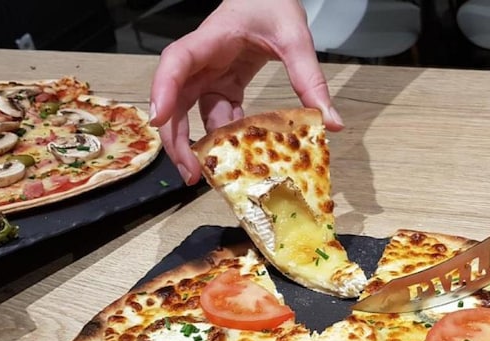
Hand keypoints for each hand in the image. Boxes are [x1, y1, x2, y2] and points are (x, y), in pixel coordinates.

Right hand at [149, 0, 343, 183]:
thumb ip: (310, 79)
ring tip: (209, 175)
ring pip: (191, 112)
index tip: (159, 120)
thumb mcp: (295, 37)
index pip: (177, 62)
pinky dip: (222, 136)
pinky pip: (216, 114)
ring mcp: (208, 74)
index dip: (164, 91)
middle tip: (190, 173)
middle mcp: (201, 60)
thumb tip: (331, 123)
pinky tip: (235, 155)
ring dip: (196, 144)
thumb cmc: (272, 4)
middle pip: (175, 99)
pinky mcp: (222, 85)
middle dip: (176, 138)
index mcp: (212, 39)